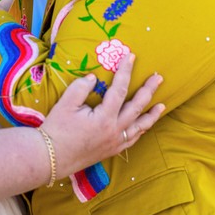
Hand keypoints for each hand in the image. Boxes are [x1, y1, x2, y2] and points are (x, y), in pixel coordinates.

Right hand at [40, 54, 164, 177]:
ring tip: (162, 105)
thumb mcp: (65, 104)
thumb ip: (81, 87)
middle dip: (148, 90)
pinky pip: (132, 139)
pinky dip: (141, 131)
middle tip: (158, 78)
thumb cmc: (57, 129)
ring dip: (151, 115)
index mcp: (104, 117)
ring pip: (139, 126)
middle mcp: (115, 130)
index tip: (131, 56)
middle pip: (137, 107)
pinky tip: (144, 125)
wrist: (52, 157)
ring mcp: (115, 142)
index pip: (120, 89)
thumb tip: (93, 78)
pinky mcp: (112, 150)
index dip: (126, 71)